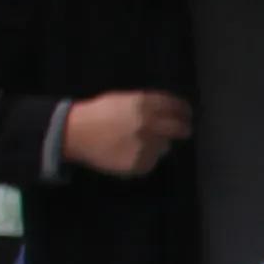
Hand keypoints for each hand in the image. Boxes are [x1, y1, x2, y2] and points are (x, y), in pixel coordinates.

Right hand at [59, 91, 193, 178]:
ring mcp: (146, 145)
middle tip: (184, 131)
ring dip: (158, 144)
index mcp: (145, 104)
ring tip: (138, 142)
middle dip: (184, 129)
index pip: (176, 106)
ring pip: (164, 147)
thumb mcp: (123, 100)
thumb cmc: (98, 113)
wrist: (76, 133)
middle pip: (179, 128)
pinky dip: (145, 158)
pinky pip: (151, 161)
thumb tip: (169, 111)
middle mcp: (149, 124)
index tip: (187, 114)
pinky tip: (128, 152)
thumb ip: (147, 105)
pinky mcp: (140, 164)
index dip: (184, 110)